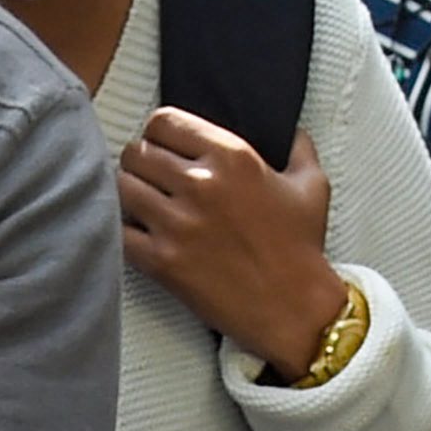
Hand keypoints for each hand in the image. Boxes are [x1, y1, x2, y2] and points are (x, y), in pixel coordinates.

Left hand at [118, 110, 345, 379]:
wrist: (294, 308)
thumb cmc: (301, 247)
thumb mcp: (312, 187)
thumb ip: (298, 149)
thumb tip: (291, 130)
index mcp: (231, 155)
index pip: (163, 122)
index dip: (158, 133)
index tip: (164, 147)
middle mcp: (200, 183)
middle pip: (136, 152)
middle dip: (140, 163)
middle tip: (151, 178)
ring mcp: (177, 223)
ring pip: (122, 186)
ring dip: (129, 193)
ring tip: (142, 204)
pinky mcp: (162, 260)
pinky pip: (119, 230)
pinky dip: (123, 229)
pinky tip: (140, 233)